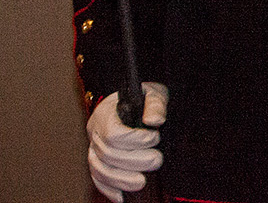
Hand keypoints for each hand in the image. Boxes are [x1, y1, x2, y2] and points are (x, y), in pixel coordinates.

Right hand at [87, 82, 165, 202]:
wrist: (134, 102)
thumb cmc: (143, 98)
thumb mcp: (153, 93)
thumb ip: (156, 105)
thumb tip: (155, 121)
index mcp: (105, 114)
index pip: (113, 134)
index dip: (135, 140)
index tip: (154, 138)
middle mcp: (95, 133)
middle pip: (108, 155)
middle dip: (134, 161)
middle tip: (156, 160)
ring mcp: (94, 149)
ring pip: (100, 170)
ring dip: (121, 180)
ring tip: (142, 182)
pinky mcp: (97, 163)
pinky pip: (97, 179)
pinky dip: (109, 189)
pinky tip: (122, 196)